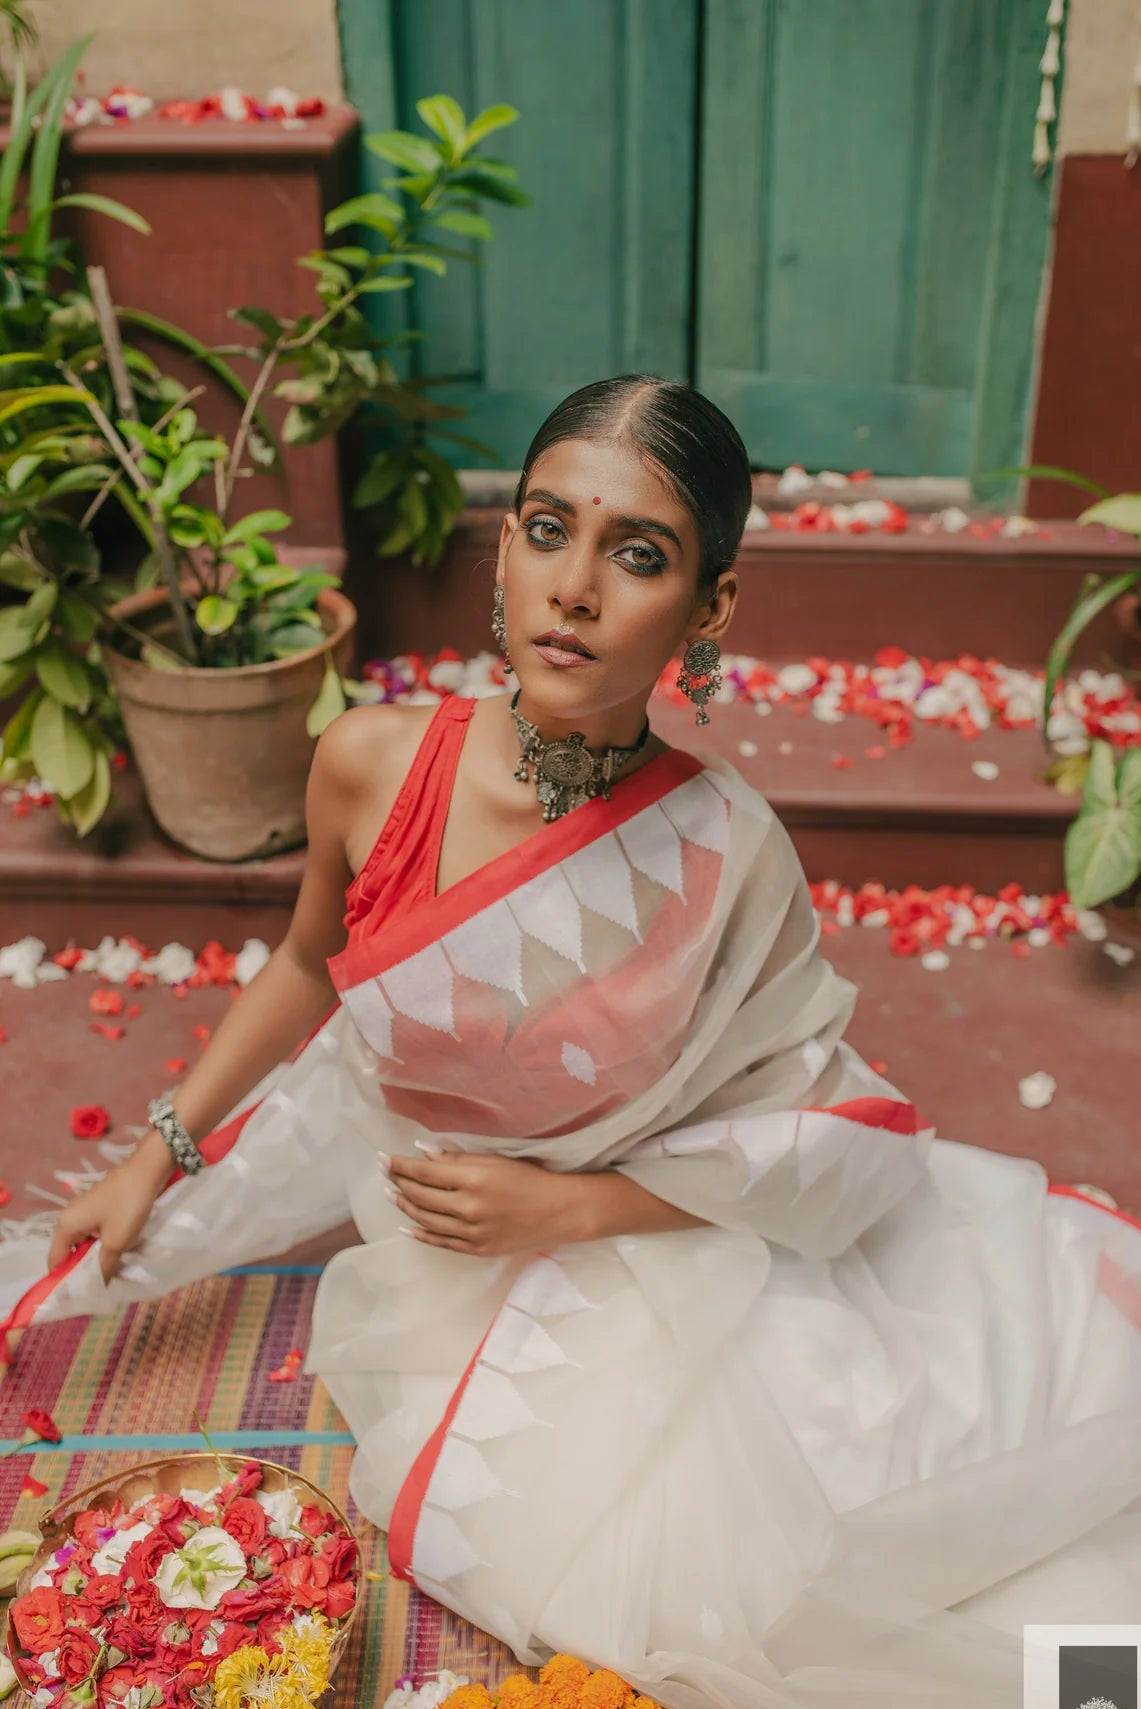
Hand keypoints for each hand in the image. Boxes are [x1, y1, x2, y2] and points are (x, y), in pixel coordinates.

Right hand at [47, 1141, 170, 1281]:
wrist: (148, 1169)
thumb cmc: (128, 1205)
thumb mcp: (116, 1241)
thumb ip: (103, 1266)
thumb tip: (96, 1286)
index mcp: (66, 1225)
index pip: (55, 1261)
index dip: (63, 1280)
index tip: (78, 1296)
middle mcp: (70, 1218)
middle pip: (69, 1253)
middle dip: (83, 1270)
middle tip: (100, 1286)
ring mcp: (85, 1211)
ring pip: (85, 1243)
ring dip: (97, 1257)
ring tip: (112, 1272)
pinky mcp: (99, 1207)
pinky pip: (96, 1233)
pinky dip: (104, 1244)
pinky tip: (119, 1252)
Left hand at [386, 1149, 591, 1257]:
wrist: (559, 1212)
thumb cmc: (530, 1179)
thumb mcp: (495, 1161)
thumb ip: (458, 1159)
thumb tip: (423, 1153)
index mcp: (474, 1180)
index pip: (425, 1172)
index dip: (401, 1166)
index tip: (382, 1159)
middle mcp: (469, 1208)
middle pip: (421, 1195)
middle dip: (399, 1183)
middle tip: (385, 1174)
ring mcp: (472, 1232)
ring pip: (426, 1219)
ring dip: (405, 1206)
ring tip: (392, 1195)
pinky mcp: (477, 1249)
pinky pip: (441, 1242)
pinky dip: (421, 1233)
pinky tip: (407, 1225)